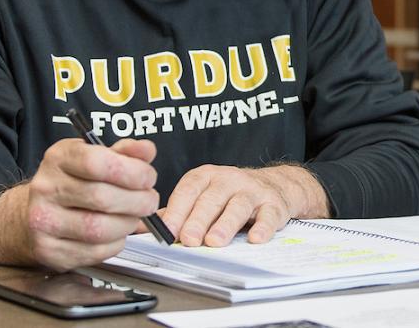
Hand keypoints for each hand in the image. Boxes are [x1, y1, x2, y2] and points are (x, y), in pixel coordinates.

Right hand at [0, 138, 159, 270]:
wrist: (30, 215)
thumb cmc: (70, 184)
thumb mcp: (93, 158)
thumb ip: (123, 153)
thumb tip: (147, 150)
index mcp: (58, 159)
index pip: (97, 163)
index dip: (132, 171)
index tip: (148, 177)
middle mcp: (46, 189)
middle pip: (102, 198)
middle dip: (138, 201)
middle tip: (149, 200)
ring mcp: (44, 222)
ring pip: (100, 229)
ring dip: (128, 224)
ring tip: (133, 217)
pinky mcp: (50, 250)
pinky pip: (95, 251)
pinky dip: (116, 243)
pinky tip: (116, 233)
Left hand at [161, 165, 327, 246]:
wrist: (275, 185)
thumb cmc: (230, 196)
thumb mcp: (203, 196)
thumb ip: (176, 212)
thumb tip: (142, 227)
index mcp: (206, 177)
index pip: (188, 190)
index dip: (177, 210)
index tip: (167, 231)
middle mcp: (229, 180)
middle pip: (211, 199)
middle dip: (198, 220)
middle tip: (188, 240)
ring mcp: (252, 191)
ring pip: (238, 206)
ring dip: (225, 224)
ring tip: (215, 242)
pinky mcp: (274, 204)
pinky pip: (268, 215)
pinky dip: (263, 228)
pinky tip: (255, 239)